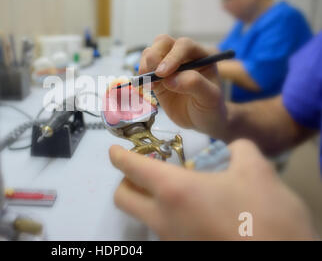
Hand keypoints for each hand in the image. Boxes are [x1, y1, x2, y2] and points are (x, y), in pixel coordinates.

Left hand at [109, 139, 315, 239]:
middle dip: (126, 181)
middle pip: (123, 198)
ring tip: (176, 187)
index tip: (115, 150)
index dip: (119, 155)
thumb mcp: (257, 171)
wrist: (283, 256)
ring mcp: (172, 239)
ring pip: (143, 216)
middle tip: (145, 170)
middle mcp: (164, 217)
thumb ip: (240, 151)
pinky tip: (195, 209)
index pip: (131, 168)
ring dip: (148, 199)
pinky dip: (168, 216)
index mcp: (173, 190)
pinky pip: (164, 230)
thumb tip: (236, 148)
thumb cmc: (264, 214)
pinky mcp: (184, 251)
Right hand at [140, 35, 227, 138]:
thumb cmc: (211, 107)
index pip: (184, 46)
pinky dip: (141, 76)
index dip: (172, 56)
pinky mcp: (157, 77)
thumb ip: (194, 84)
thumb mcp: (210, 97)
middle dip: (154, 56)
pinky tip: (148, 87)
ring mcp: (168, 65)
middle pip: (163, 42)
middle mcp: (183, 56)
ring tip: (150, 84)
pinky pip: (144, 69)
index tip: (163, 73)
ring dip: (145, 65)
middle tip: (152, 76)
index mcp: (201, 55)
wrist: (202, 120)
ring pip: (150, 52)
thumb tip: (170, 79)